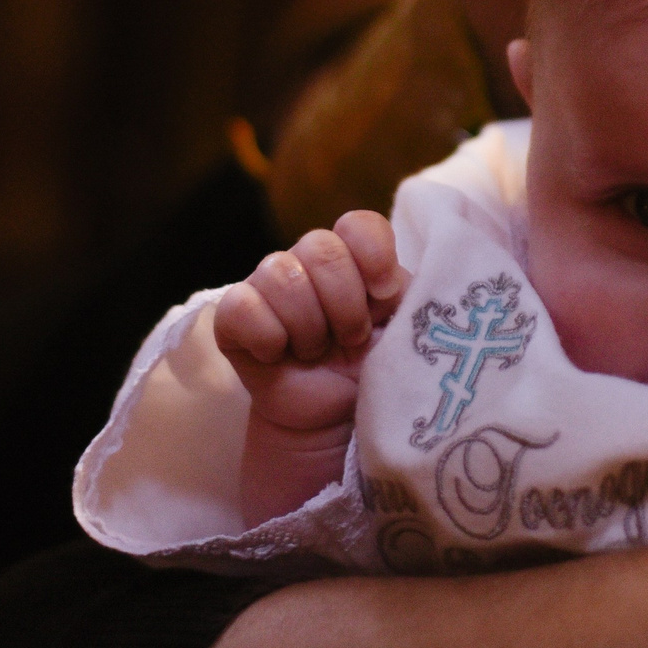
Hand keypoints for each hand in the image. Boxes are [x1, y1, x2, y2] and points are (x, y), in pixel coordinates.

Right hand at [214, 210, 409, 433]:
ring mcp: (268, 287)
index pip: (358, 224)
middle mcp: (308, 263)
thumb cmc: (375, 371)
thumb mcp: (406, 331)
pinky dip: (266, 335)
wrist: (337, 422)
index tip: (383, 297)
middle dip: (344, 303)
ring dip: (308, 325)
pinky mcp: (235, 320)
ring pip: (281, 274)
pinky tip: (279, 356)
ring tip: (317, 353)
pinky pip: (240, 306)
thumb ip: (412, 296)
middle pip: (321, 247)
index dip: (373, 256)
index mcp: (355, 258)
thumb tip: (399, 280)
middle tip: (351, 339)